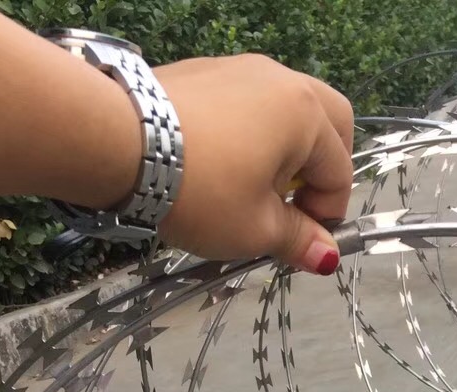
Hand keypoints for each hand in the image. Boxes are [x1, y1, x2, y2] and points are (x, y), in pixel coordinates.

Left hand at [153, 55, 353, 273]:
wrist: (117, 143)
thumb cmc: (201, 192)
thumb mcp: (255, 230)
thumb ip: (298, 240)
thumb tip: (326, 257)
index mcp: (305, 115)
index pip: (339, 172)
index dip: (326, 216)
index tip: (301, 243)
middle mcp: (281, 80)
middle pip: (329, 122)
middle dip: (323, 167)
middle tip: (296, 205)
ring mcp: (241, 68)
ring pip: (287, 108)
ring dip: (288, 149)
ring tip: (255, 187)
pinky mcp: (205, 71)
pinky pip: (248, 102)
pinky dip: (252, 133)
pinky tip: (221, 165)